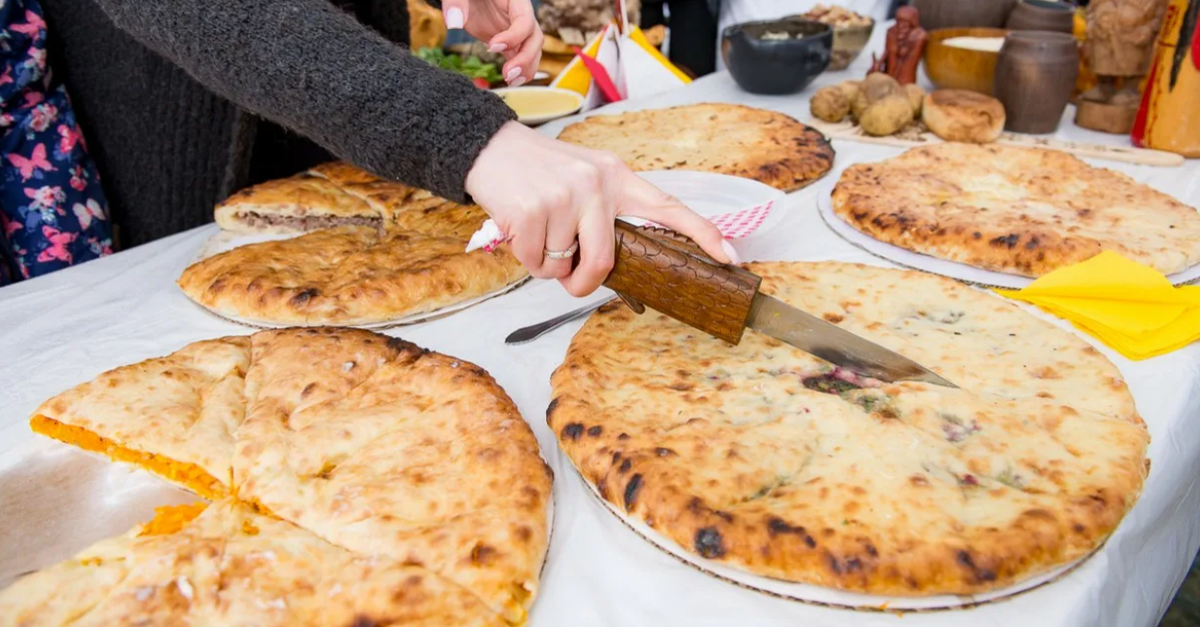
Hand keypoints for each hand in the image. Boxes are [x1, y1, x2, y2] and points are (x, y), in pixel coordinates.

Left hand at [441, 0, 542, 86]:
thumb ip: (456, 4)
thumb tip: (453, 23)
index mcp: (514, 0)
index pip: (524, 20)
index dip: (513, 36)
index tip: (492, 47)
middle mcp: (521, 15)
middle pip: (534, 38)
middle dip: (525, 58)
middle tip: (508, 74)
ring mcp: (517, 30)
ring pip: (532, 50)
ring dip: (525, 68)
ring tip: (510, 81)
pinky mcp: (511, 43)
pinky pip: (522, 57)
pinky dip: (520, 71)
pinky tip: (510, 81)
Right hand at [465, 122, 737, 296]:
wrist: (490, 148)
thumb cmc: (541, 174)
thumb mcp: (583, 181)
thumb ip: (605, 216)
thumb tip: (613, 268)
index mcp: (618, 178)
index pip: (669, 208)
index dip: (704, 234)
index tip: (731, 257)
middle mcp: (596, 185)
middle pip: (606, 260)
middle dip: (584, 282)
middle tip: (573, 281)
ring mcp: (564, 197)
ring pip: (564, 267)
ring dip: (548, 264)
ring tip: (538, 232)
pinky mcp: (533, 210)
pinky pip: (536, 263)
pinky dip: (527, 259)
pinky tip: (521, 229)